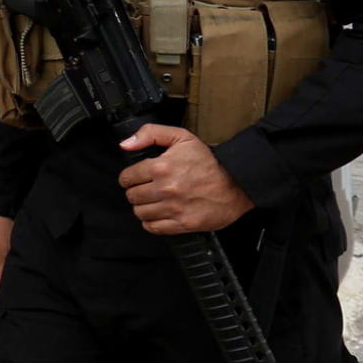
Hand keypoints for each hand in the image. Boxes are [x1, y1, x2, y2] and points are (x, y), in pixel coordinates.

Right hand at [0, 212, 12, 302]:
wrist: (1, 204)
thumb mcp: (4, 252)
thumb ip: (3, 273)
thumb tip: (4, 291)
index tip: (9, 299)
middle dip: (0, 285)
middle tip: (15, 288)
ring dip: (3, 276)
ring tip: (15, 274)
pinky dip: (4, 267)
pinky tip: (13, 265)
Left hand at [116, 124, 254, 234]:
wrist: (237, 183)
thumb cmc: (209, 161)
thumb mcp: (182, 137)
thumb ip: (150, 134)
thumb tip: (125, 144)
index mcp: (161, 167)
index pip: (127, 178)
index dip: (129, 177)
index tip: (136, 178)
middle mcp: (165, 189)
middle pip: (132, 196)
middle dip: (136, 192)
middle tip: (147, 189)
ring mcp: (174, 208)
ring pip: (140, 213)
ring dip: (144, 207)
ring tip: (153, 201)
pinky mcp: (183, 223)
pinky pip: (153, 228)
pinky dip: (152, 222)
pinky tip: (159, 214)